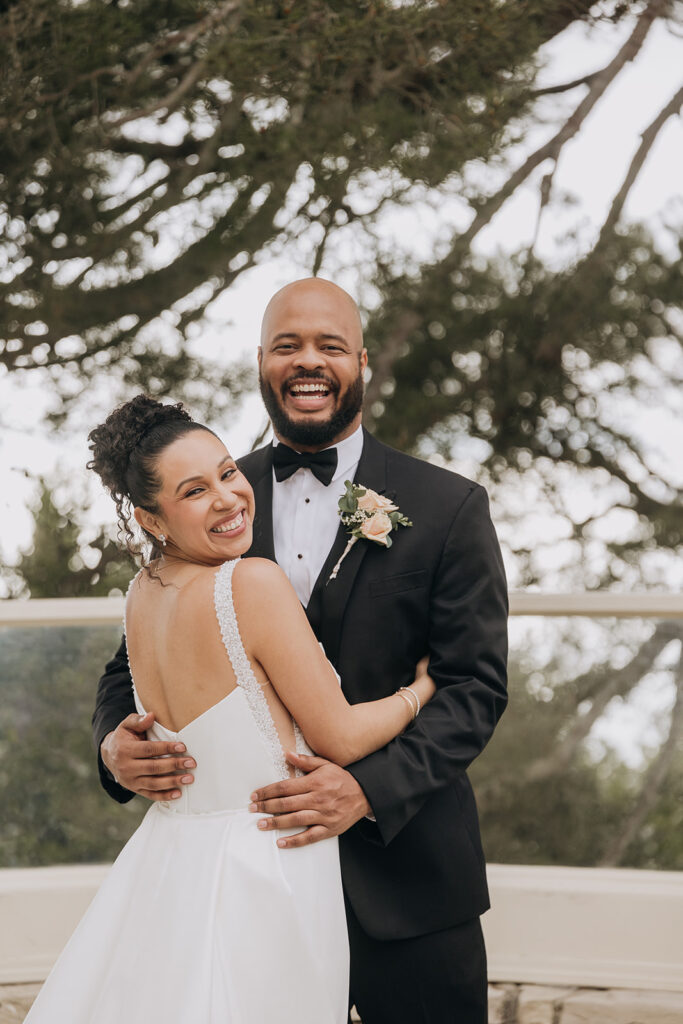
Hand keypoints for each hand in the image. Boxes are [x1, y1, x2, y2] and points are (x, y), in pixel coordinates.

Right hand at [100, 712, 195, 801]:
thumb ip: (138, 720)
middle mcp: (126, 767)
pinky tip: (178, 793)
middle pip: (153, 767)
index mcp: (124, 750)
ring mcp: (130, 781)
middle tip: (191, 763)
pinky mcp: (134, 789)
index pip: (148, 750)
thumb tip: (151, 716)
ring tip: (188, 778)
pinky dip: (164, 796)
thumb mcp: (127, 725)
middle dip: (174, 765)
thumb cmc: (123, 737)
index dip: (166, 748)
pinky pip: (150, 794)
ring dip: (172, 782)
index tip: (182, 747)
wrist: (109, 755)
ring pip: (153, 783)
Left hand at [249, 751, 370, 848]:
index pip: (285, 787)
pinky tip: (281, 842)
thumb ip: (305, 761)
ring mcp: (323, 815)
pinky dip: (294, 841)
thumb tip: (287, 754)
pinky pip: (309, 836)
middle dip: (266, 806)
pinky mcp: (329, 829)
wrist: (365, 795)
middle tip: (252, 809)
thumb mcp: (326, 765)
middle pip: (286, 804)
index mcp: (314, 782)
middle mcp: (317, 799)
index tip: (255, 795)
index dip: (268, 791)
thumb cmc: (343, 779)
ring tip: (261, 824)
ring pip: (295, 819)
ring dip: (276, 823)